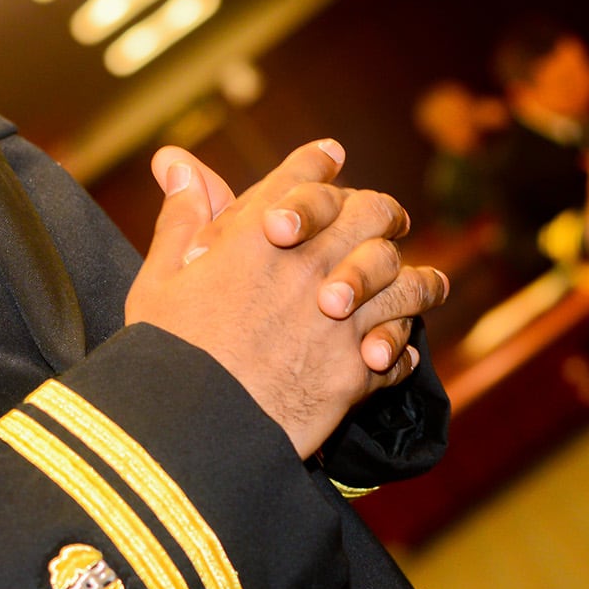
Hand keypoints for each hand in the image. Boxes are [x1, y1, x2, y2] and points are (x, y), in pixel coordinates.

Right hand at [165, 145, 448, 376]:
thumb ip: (181, 218)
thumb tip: (175, 162)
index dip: (319, 162)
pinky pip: (399, 351)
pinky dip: (400, 350)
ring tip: (426, 284)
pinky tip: (397, 353)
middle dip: (381, 212)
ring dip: (416, 281)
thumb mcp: (161, 277)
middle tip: (388, 220)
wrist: (189, 431)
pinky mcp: (356, 372)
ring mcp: (341, 319)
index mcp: (259, 236)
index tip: (331, 157)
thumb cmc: (166, 354)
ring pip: (405, 281)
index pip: (304, 177)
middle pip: (372, 215)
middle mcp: (311, 266)